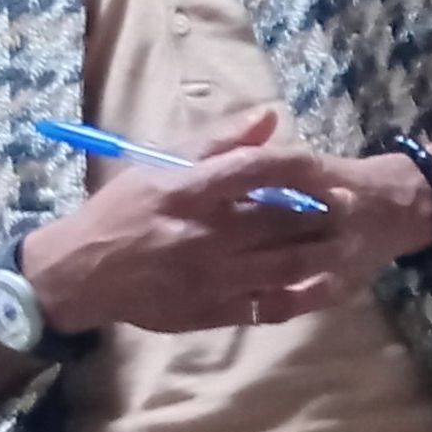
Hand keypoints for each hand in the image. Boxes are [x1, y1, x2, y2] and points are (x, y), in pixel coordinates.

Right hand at [24, 110, 431, 333]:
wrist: (82, 273)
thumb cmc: (123, 211)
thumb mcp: (159, 165)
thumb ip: (216, 142)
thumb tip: (269, 118)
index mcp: (188, 192)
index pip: (257, 171)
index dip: (299, 166)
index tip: (322, 166)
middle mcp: (203, 235)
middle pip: (282, 221)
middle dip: (324, 210)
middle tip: (348, 203)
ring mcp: (210, 278)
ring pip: (286, 266)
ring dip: (323, 251)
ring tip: (344, 239)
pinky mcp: (212, 312)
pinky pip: (271, 305)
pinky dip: (302, 294)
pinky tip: (321, 281)